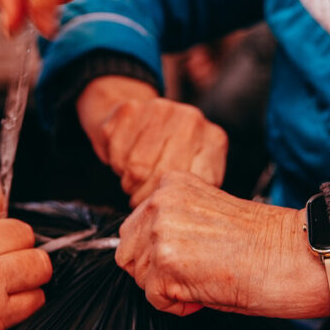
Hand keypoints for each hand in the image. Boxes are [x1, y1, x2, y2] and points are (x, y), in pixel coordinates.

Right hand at [0, 189, 51, 329]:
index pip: (20, 231)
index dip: (14, 236)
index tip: (4, 243)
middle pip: (39, 262)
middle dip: (29, 261)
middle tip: (10, 266)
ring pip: (38, 294)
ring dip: (26, 291)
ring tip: (2, 292)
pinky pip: (20, 323)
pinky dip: (13, 317)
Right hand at [77, 75, 227, 205]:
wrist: (137, 117)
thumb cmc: (169, 155)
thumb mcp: (194, 173)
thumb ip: (197, 192)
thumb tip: (188, 219)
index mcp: (214, 139)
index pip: (194, 183)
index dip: (173, 203)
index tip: (163, 210)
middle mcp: (192, 119)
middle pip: (164, 176)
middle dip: (146, 196)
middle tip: (141, 201)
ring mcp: (161, 110)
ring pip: (137, 167)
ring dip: (130, 182)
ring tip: (134, 181)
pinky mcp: (129, 110)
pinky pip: (117, 154)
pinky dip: (115, 164)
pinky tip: (124, 160)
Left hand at [116, 172, 329, 318]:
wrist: (298, 254)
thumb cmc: (265, 241)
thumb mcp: (206, 215)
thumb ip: (173, 223)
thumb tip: (146, 253)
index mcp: (170, 184)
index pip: (134, 227)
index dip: (159, 252)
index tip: (191, 256)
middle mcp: (160, 203)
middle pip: (128, 253)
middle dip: (155, 272)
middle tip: (196, 273)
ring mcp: (161, 232)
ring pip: (138, 277)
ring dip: (167, 288)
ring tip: (206, 279)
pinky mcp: (167, 264)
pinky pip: (154, 300)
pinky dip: (179, 306)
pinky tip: (208, 290)